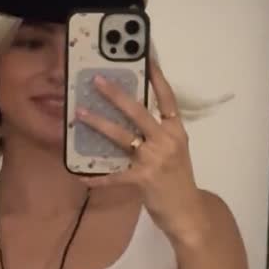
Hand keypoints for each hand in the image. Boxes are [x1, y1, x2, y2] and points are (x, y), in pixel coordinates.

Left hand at [75, 57, 210, 247]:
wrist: (188, 211)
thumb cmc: (178, 179)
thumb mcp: (175, 150)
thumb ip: (158, 133)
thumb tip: (130, 116)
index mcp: (176, 130)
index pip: (167, 98)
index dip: (157, 77)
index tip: (145, 56)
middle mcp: (167, 140)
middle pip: (138, 111)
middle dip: (116, 94)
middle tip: (97, 80)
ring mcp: (155, 160)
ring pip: (122, 136)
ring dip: (99, 124)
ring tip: (80, 113)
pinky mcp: (143, 180)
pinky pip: (115, 176)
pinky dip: (98, 176)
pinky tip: (81, 175)